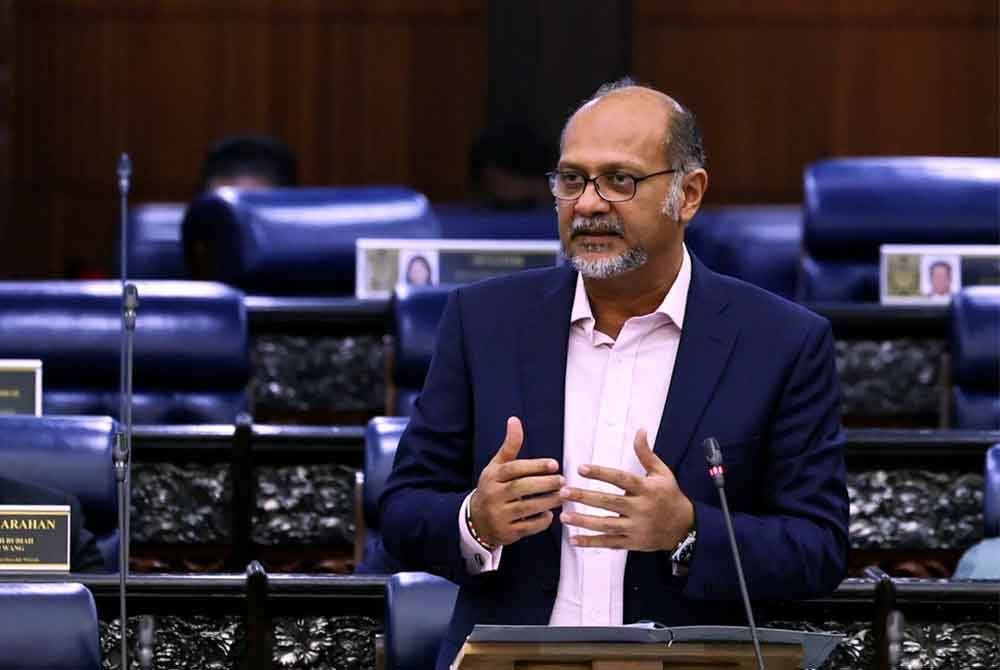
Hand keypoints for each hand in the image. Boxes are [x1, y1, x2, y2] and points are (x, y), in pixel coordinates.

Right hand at [469, 417, 563, 546]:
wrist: (476, 521)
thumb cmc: (492, 488)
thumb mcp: (497, 466)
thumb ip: (510, 446)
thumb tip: (514, 420)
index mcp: (492, 477)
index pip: (513, 469)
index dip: (534, 466)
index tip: (554, 464)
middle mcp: (493, 495)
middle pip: (520, 488)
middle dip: (544, 484)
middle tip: (562, 480)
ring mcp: (498, 515)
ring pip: (525, 508)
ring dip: (547, 502)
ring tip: (562, 495)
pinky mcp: (506, 532)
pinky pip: (527, 527)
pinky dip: (540, 521)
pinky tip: (550, 514)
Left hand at [559, 429, 693, 550]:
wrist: (684, 528)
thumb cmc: (670, 496)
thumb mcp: (662, 473)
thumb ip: (646, 454)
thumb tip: (640, 431)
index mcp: (647, 489)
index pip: (621, 479)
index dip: (601, 473)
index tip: (581, 468)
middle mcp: (641, 509)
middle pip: (610, 502)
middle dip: (585, 497)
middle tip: (564, 492)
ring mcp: (636, 528)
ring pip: (606, 525)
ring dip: (584, 521)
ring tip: (564, 515)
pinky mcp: (632, 543)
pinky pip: (609, 543)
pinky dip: (591, 543)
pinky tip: (573, 539)